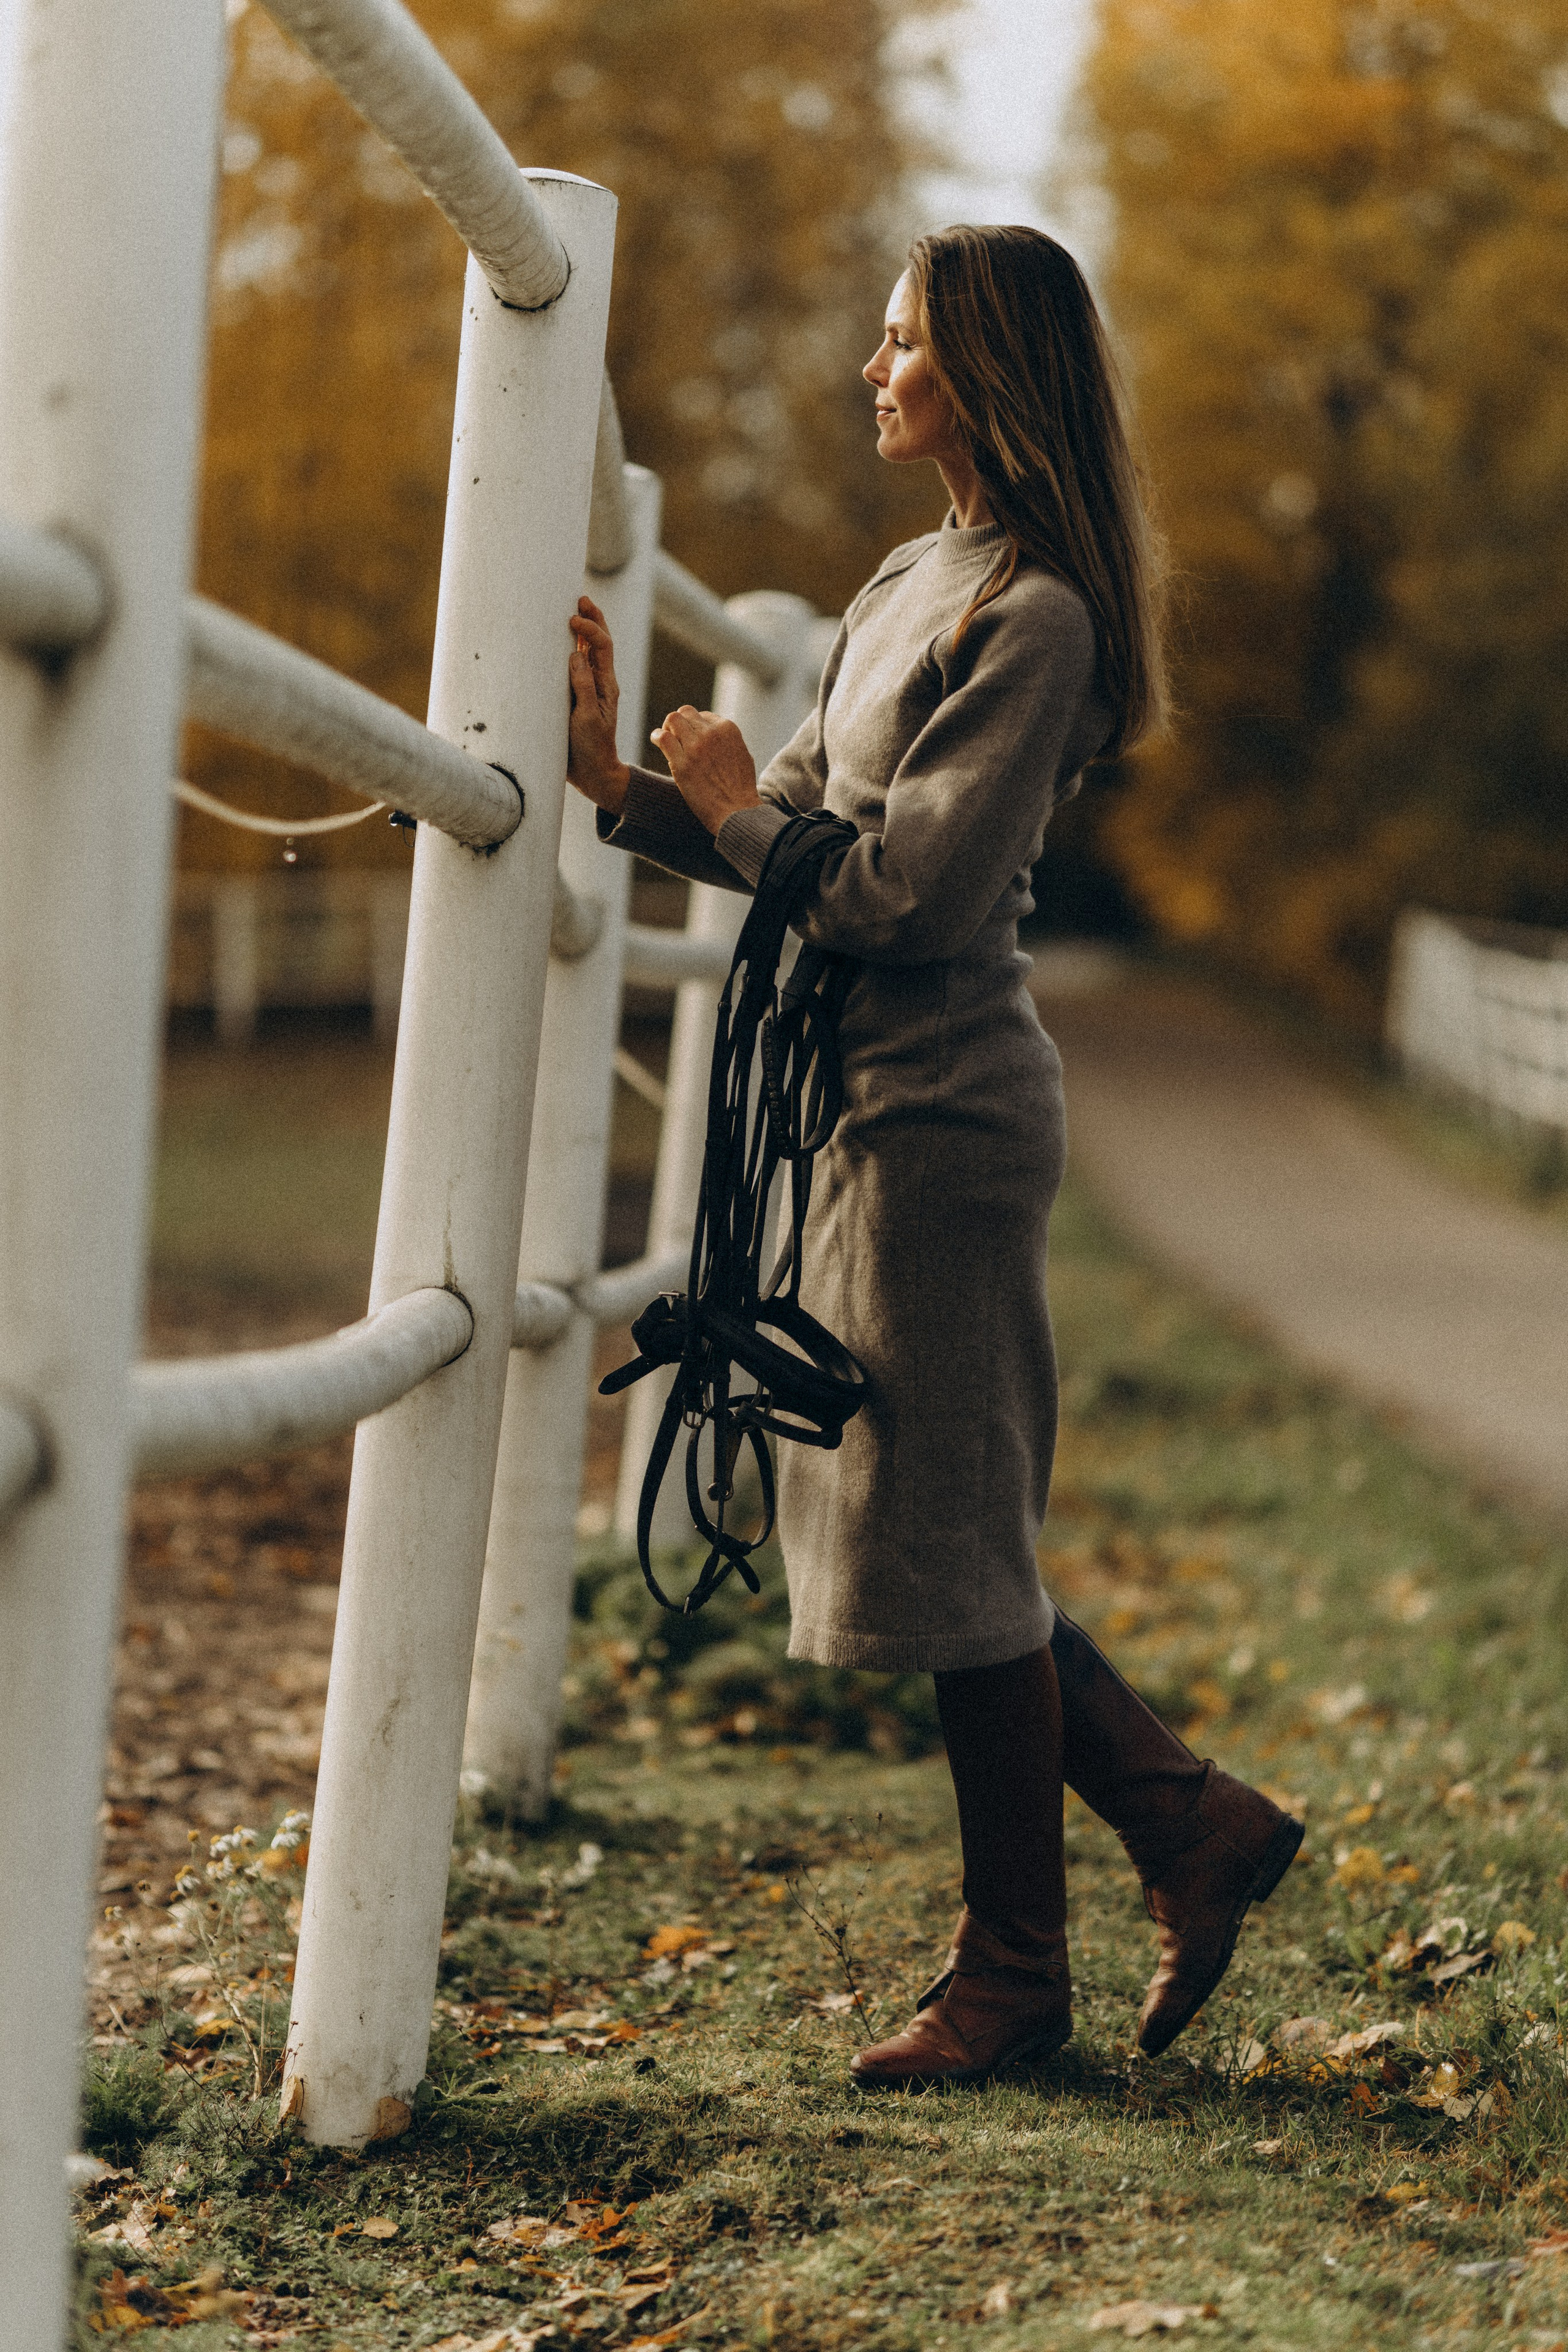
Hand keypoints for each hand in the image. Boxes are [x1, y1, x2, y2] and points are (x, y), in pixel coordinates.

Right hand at [567, 596, 629, 813]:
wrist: (592, 774)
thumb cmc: (591, 749)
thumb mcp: (588, 718)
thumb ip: (583, 687)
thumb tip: (575, 654)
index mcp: (606, 685)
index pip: (602, 647)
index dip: (590, 628)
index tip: (572, 620)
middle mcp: (599, 682)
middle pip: (598, 643)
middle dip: (591, 619)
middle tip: (580, 598)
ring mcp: (587, 689)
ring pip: (587, 652)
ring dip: (580, 631)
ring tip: (571, 610)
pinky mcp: (575, 697)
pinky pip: (574, 668)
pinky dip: (569, 650)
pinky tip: (560, 641)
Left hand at [651, 705, 759, 835]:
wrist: (737, 811)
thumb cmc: (740, 788)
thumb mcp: (741, 754)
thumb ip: (726, 741)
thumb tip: (712, 734)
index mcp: (728, 729)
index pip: (702, 715)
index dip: (693, 725)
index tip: (690, 737)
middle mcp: (712, 733)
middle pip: (685, 713)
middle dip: (678, 723)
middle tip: (674, 736)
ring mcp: (696, 747)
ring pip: (672, 720)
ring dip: (666, 727)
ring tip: (664, 738)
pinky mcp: (682, 764)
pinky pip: (663, 738)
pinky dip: (657, 737)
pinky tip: (656, 741)